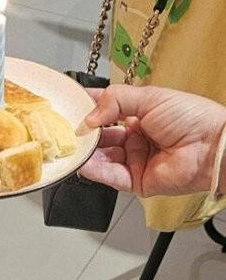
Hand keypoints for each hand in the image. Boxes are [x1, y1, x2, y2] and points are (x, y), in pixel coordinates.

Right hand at [79, 85, 225, 196]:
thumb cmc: (191, 118)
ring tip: (74, 147)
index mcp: (140, 116)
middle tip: (68, 129)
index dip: (90, 109)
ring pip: (103, 158)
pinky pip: (110, 177)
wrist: (210, 146)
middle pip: (102, 138)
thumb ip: (116, 101)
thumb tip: (90, 116)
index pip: (108, 111)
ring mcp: (135, 161)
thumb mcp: (150, 98)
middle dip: (85, 134)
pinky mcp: (136, 182)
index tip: (71, 106)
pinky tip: (84, 163)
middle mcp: (136, 139)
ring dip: (88, 153)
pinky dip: (95, 171)